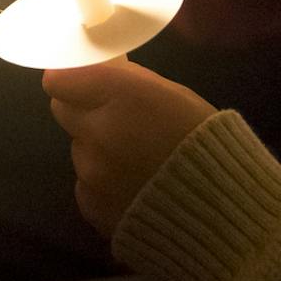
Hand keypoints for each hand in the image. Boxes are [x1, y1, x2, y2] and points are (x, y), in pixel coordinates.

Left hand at [43, 60, 215, 235]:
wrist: (220, 212)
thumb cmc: (204, 143)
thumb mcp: (174, 95)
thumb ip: (129, 80)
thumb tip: (103, 67)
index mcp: (121, 97)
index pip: (60, 79)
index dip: (69, 78)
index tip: (80, 81)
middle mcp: (98, 133)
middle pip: (62, 110)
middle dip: (83, 109)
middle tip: (113, 117)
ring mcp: (91, 173)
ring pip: (79, 149)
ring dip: (97, 149)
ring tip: (136, 162)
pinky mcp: (91, 205)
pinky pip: (86, 184)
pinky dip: (103, 183)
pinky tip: (134, 187)